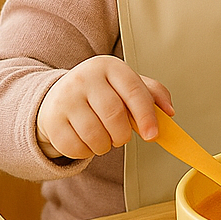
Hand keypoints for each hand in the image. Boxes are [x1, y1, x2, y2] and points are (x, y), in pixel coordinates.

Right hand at [36, 56, 173, 159]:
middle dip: (123, 135)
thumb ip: (153, 94)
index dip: (146, 115)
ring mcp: (65, 98)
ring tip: (105, 140)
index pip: (133, 91)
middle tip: (123, 138)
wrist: (59, 94)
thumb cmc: (103, 92)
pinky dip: (87, 152)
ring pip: (94, 134)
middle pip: (114, 115)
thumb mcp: (127, 84)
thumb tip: (169, 112)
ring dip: (105, 146)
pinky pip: (75, 147)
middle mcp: (85, 78)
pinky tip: (88, 142)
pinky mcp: (51, 120)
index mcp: (110, 66)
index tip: (153, 135)